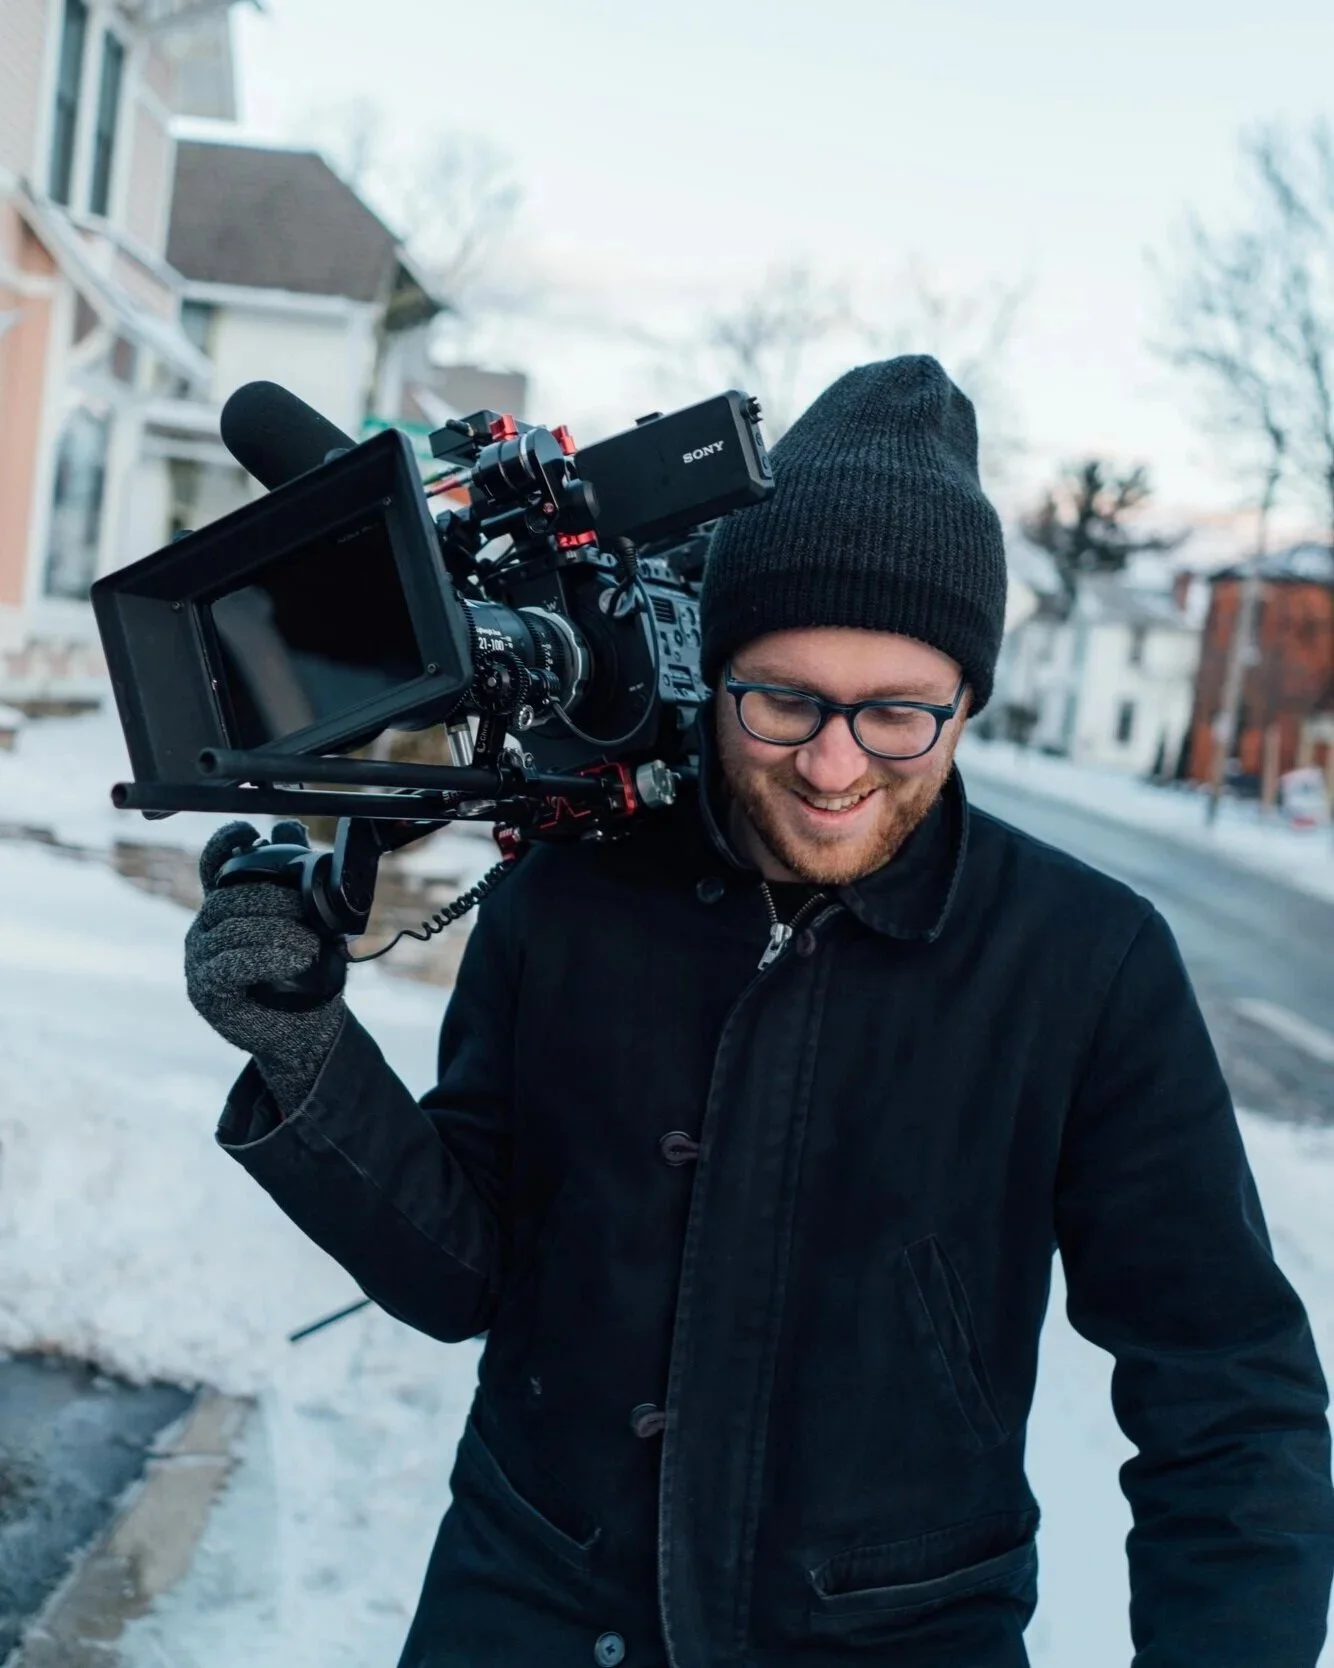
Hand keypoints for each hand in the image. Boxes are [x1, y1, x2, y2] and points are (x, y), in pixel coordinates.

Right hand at [185, 820, 346, 1111]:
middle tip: (306, 910)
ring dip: (276, 932)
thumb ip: (295, 876)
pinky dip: (266, 958)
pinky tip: (295, 958)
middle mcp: (205, 928)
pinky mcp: (206, 991)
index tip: (249, 832)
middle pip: (229, 898)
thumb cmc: (305, 970)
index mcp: (226, 905)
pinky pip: (231, 965)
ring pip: (231, 930)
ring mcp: (200, 960)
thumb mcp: (307, 918)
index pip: (214, 865)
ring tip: (310, 944)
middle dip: (271, 899)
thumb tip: (290, 827)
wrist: (307, 1027)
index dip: (225, 844)